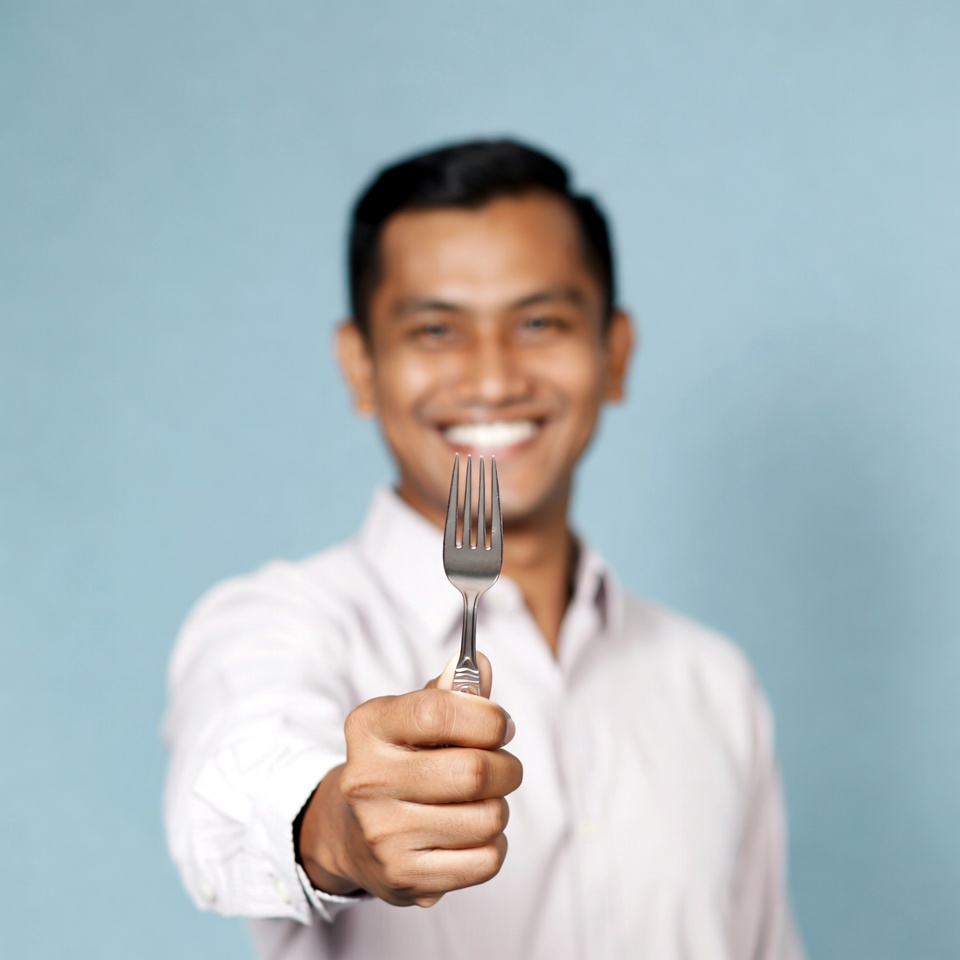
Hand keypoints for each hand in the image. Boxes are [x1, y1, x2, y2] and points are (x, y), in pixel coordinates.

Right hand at [298, 653, 521, 906]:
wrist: (351, 833)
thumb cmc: (399, 762)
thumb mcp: (412, 718)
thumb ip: (452, 691)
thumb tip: (480, 663)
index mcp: (369, 728)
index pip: (437, 712)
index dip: (486, 717)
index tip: (500, 725)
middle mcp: (368, 780)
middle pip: (473, 772)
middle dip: (506, 768)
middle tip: (501, 766)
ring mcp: (384, 834)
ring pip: (488, 818)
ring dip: (499, 807)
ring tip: (479, 802)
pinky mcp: (405, 877)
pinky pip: (486, 860)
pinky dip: (493, 845)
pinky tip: (471, 834)